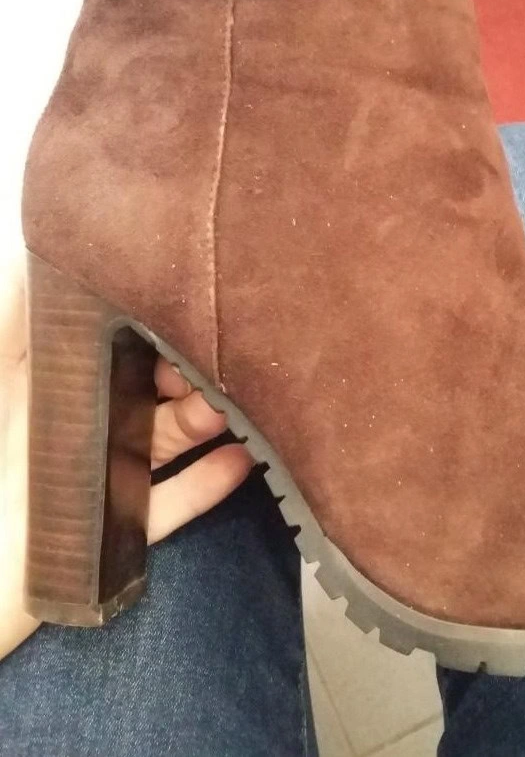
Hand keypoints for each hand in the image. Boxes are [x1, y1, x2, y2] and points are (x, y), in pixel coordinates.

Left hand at [0, 247, 252, 659]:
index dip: (151, 330)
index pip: (113, 346)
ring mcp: (101, 478)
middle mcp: (82, 426)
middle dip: (190, 376)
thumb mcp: (2, 377)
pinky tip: (241, 461)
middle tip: (228, 367)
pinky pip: (170, 503)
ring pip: (165, 441)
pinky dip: (206, 484)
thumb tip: (32, 253)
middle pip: (148, 391)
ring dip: (206, 423)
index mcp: (52, 388)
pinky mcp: (116, 528)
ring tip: (242, 408)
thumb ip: (19, 324)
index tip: (187, 314)